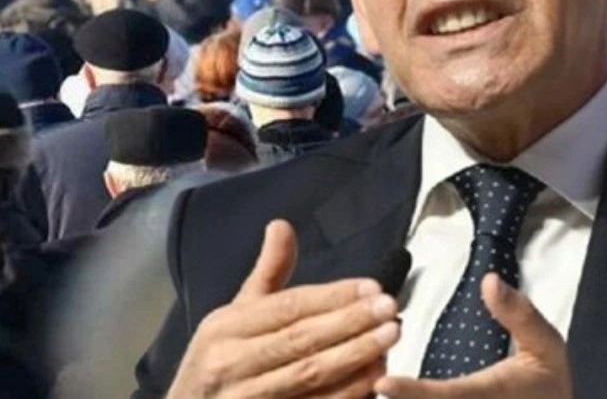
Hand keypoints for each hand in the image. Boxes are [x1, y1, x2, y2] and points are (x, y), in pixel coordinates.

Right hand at [168, 220, 400, 398]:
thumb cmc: (216, 361)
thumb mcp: (231, 316)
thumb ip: (266, 274)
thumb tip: (282, 224)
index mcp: (224, 327)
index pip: (286, 307)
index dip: (332, 296)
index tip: (371, 287)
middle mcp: (231, 362)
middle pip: (300, 339)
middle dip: (350, 322)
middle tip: (390, 308)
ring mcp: (246, 397)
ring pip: (309, 376)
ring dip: (354, 357)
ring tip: (389, 338)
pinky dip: (345, 393)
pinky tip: (373, 378)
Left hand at [375, 274, 570, 398]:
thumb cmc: (547, 383)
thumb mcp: (546, 346)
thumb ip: (519, 314)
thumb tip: (489, 280)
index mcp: (491, 395)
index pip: (447, 397)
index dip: (414, 393)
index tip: (382, 383)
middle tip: (367, 380)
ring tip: (367, 389)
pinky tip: (387, 396)